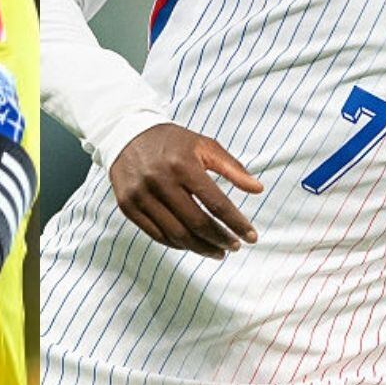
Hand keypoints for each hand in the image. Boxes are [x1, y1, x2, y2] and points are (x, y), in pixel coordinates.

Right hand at [109, 123, 263, 258]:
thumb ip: (233, 168)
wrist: (127, 133)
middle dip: (220, 239)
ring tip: (218, 251)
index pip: (216, 203)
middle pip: (197, 223)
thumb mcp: (204, 145)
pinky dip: (178, 244)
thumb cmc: (173, 141)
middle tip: (235, 246)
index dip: (236, 223)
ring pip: (177, 234)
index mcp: (183, 164)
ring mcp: (141, 195)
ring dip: (201, 247)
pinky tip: (193, 244)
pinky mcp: (128, 206)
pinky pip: (157, 235)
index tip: (251, 236)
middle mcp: (160, 181)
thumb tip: (258, 189)